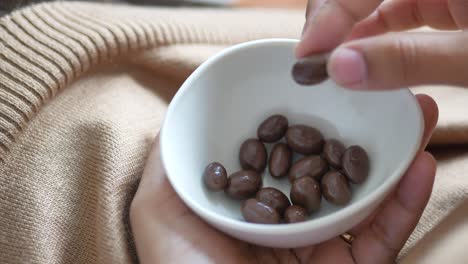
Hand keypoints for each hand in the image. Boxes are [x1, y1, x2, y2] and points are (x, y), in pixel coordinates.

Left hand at [130, 95, 437, 263]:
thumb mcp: (159, 209)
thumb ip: (170, 164)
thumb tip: (181, 117)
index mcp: (252, 203)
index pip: (283, 152)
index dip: (305, 117)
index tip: (325, 84)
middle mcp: (288, 220)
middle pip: (328, 168)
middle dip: (358, 130)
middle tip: (381, 92)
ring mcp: (320, 245)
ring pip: (364, 196)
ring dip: (393, 156)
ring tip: (416, 113)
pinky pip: (382, 237)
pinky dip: (405, 204)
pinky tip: (419, 165)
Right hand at [297, 0, 467, 89]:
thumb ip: (410, 59)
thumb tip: (340, 69)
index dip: (328, 13)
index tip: (307, 54)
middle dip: (333, 19)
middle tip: (314, 57)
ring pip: (383, 3)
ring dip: (354, 32)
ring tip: (335, 66)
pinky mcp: (455, 9)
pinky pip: (406, 14)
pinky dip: (382, 38)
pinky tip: (368, 61)